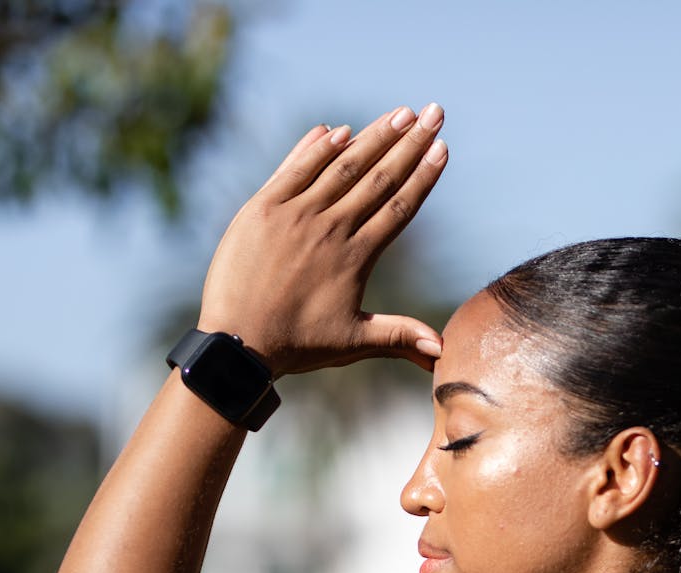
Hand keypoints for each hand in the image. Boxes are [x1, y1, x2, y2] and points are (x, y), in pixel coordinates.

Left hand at [197, 104, 447, 375]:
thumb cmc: (297, 346)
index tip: (442, 148)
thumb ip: (399, 336)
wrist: (237, 344)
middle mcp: (330, 229)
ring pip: (342, 166)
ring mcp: (295, 215)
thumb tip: (443, 351)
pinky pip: (295, 169)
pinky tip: (338, 129)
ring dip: (373, 136)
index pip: (399, 206)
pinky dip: (317, 148)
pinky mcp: (262, 208)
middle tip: (433, 112)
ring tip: (400, 113)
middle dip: (409, 142)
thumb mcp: (353, 342)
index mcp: (356, 257)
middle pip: (378, 177)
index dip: (423, 175)